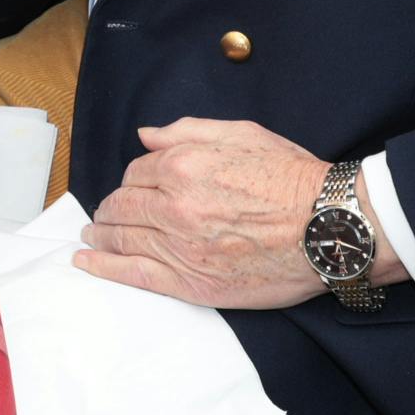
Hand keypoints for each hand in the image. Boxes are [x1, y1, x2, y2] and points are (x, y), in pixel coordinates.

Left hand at [74, 119, 392, 308]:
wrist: (329, 227)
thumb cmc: (292, 177)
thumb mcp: (241, 134)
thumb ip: (186, 132)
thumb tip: (146, 135)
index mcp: (183, 167)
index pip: (137, 172)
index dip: (133, 180)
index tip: (132, 187)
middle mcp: (175, 207)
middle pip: (124, 206)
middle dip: (109, 209)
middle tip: (102, 215)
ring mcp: (181, 247)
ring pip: (124, 239)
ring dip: (100, 235)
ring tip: (90, 236)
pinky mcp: (192, 283)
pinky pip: (135, 274)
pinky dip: (105, 267)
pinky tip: (85, 261)